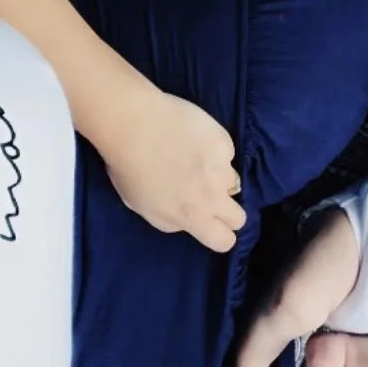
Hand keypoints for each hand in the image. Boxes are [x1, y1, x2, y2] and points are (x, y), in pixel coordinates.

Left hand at [99, 81, 246, 252]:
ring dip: (217, 175)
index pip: (225, 242)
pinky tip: (193, 138)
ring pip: (231, 181)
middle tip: (210, 195)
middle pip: (239, 217)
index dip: (221, 235)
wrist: (132, 124)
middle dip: (228, 210)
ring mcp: (221, 168)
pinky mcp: (223, 143)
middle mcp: (212, 197)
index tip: (212, 223)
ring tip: (195, 160)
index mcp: (191, 217)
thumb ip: (171, 220)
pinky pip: (225, 152)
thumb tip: (187, 219)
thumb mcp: (142, 207)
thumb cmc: (127, 168)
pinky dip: (213, 149)